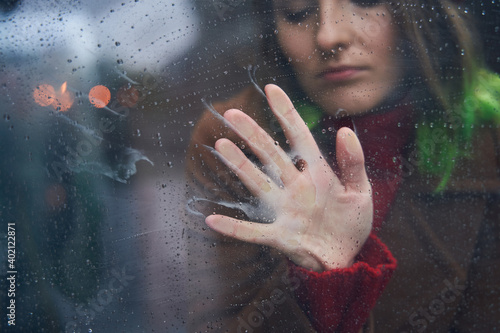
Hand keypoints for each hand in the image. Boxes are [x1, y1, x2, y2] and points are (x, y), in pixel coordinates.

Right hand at [205, 84, 372, 271]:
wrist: (347, 260)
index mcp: (318, 173)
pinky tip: (212, 220)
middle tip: (232, 114)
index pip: (299, 136)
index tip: (271, 89)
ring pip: (259, 183)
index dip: (286, 113)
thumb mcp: (361, 192)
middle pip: (271, 155)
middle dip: (253, 134)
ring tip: (221, 145)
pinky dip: (233, 228)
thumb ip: (353, 163)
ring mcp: (286, 210)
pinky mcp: (280, 236)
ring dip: (240, 165)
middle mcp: (296, 187)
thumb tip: (346, 130)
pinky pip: (253, 232)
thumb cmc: (351, 224)